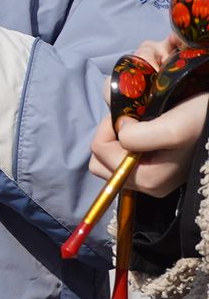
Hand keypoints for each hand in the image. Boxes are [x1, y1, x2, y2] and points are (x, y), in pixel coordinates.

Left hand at [87, 36, 203, 196]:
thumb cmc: (200, 120)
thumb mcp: (173, 128)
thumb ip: (139, 136)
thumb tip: (119, 131)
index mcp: (147, 180)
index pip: (100, 151)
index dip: (111, 127)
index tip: (134, 115)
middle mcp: (146, 183)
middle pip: (100, 156)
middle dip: (111, 132)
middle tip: (135, 117)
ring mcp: (148, 175)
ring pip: (108, 153)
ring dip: (117, 132)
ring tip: (140, 120)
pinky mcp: (151, 165)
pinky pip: (121, 151)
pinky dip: (126, 134)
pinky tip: (144, 125)